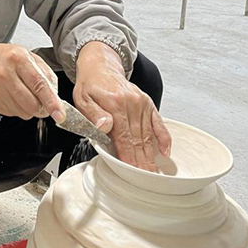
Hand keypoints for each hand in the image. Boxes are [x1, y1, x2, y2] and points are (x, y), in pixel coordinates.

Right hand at [0, 44, 64, 121]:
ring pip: (24, 112)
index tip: (59, 113)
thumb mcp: (29, 56)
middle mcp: (5, 74)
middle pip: (31, 103)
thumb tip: (56, 95)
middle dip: (42, 108)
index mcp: (18, 59)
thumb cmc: (5, 58)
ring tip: (25, 94)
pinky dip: (19, 109)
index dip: (51, 101)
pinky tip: (14, 96)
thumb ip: (46, 73)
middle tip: (43, 102)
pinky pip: (14, 114)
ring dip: (30, 109)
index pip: (38, 84)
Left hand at [73, 43, 170, 171]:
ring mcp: (142, 102)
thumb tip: (105, 126)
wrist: (101, 67)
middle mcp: (131, 102)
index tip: (132, 171)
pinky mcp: (148, 103)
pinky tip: (165, 152)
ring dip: (151, 155)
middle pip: (138, 138)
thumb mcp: (82, 99)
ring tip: (153, 172)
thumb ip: (93, 114)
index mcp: (114, 103)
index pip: (123, 136)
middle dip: (142, 161)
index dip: (128, 156)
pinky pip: (158, 123)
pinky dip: (163, 138)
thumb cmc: (90, 86)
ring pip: (148, 134)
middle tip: (146, 180)